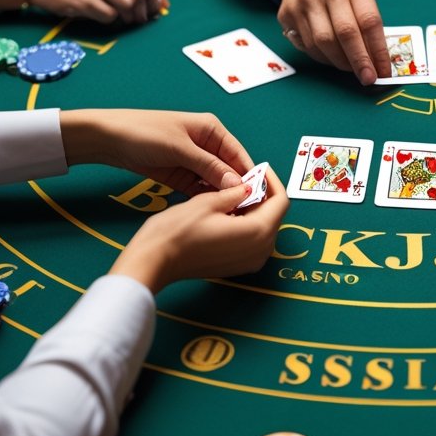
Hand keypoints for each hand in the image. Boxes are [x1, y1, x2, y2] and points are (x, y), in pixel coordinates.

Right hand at [29, 0, 152, 23]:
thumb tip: (144, 1)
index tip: (145, 9)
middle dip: (137, 10)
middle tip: (133, 18)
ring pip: (125, 7)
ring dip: (124, 16)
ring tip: (116, 15)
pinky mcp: (86, 3)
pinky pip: (109, 16)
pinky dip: (108, 19)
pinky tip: (99, 14)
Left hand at [60, 110, 252, 194]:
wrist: (107, 138)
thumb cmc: (145, 133)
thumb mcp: (180, 148)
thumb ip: (209, 167)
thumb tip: (237, 184)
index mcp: (212, 130)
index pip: (238, 155)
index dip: (249, 176)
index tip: (257, 198)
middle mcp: (207, 146)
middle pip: (229, 171)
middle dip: (236, 189)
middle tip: (243, 212)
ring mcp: (193, 161)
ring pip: (215, 182)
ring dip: (220, 196)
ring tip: (229, 215)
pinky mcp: (180, 175)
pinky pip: (199, 189)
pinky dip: (205, 199)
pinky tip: (210, 211)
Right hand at [109, 168, 288, 292]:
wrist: (154, 261)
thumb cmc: (176, 231)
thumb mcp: (208, 202)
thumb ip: (235, 192)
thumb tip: (250, 186)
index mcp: (257, 232)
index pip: (281, 202)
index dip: (272, 181)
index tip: (260, 169)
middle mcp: (260, 251)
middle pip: (274, 216)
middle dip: (263, 195)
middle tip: (245, 178)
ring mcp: (249, 262)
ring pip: (264, 228)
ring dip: (254, 209)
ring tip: (234, 193)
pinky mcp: (238, 266)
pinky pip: (252, 241)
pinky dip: (246, 224)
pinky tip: (228, 212)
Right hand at [269, 0, 390, 85]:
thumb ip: (367, 15)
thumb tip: (376, 55)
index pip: (368, 21)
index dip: (378, 50)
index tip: (384, 70)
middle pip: (345, 34)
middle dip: (359, 61)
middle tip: (368, 78)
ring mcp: (302, 2)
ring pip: (322, 44)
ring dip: (340, 62)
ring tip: (351, 67)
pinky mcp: (286, 14)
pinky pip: (306, 45)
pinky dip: (322, 57)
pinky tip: (332, 57)